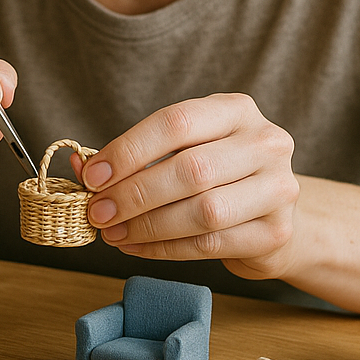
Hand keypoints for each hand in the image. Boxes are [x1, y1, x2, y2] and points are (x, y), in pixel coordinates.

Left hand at [76, 94, 299, 279]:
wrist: (272, 211)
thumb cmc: (217, 173)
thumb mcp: (183, 149)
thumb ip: (136, 156)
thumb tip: (82, 167)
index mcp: (236, 110)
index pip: (176, 123)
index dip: (130, 150)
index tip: (93, 175)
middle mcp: (265, 143)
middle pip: (191, 169)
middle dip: (134, 194)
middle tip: (98, 212)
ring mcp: (277, 188)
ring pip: (203, 212)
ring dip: (148, 226)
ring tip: (114, 233)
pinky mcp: (275, 233)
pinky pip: (210, 244)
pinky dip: (165, 249)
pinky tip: (138, 246)